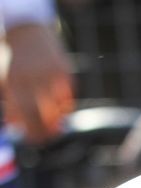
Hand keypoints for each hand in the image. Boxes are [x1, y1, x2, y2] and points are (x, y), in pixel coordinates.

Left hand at [3, 23, 73, 144]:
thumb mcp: (7, 81)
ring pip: (58, 112)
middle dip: (45, 132)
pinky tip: (56, 100)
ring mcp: (51, 77)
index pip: (24, 119)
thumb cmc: (13, 60)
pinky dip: (63, 106)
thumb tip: (20, 130)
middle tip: (47, 138)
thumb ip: (13, 106)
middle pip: (42, 118)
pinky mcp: (65, 74)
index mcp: (14, 84)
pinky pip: (68, 101)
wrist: (26, 30)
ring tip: (51, 115)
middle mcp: (33, 80)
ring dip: (55, 119)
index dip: (30, 133)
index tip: (33, 140)